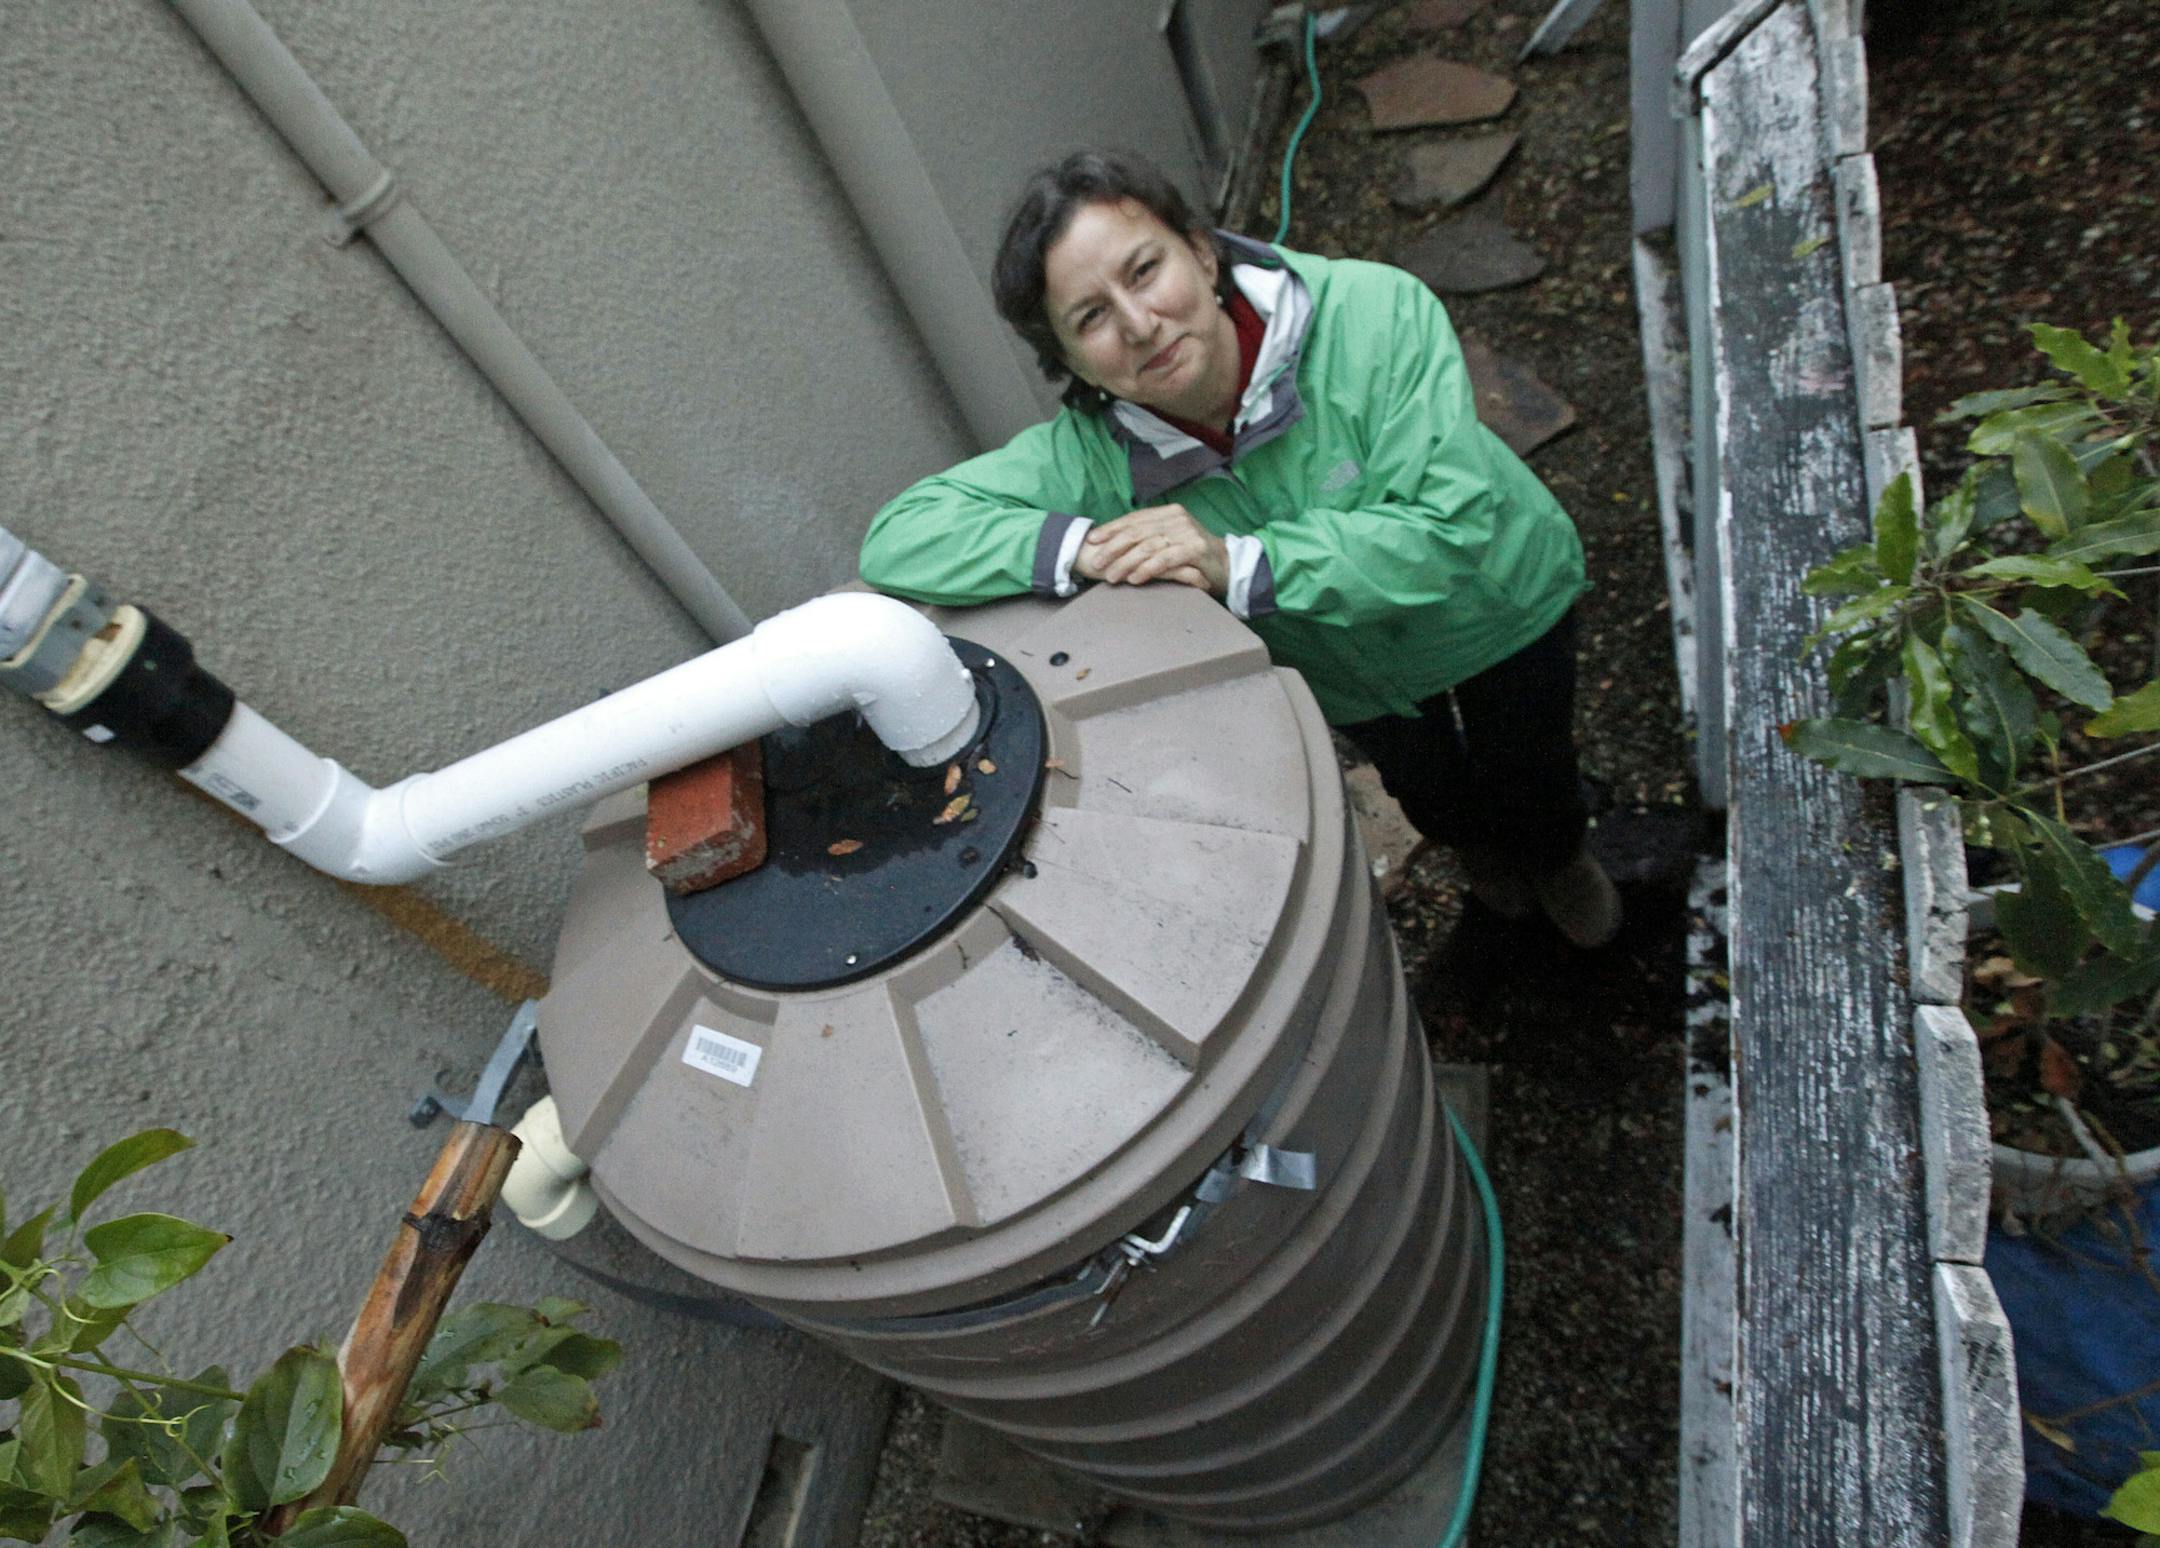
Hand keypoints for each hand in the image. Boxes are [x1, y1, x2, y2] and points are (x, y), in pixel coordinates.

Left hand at [1074, 504, 1228, 596]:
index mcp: (1167, 512)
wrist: (1228, 566)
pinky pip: (1165, 559)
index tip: (1092, 540)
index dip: (1111, 528)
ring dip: (1126, 562)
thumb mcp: (1170, 541)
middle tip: (1097, 563)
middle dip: (1113, 548)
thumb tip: (1116, 542)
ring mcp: (1186, 532)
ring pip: (1148, 546)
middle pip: (1137, 531)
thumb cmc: (1193, 557)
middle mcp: (1176, 518)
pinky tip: (1135, 578)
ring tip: (1112, 576)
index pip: (1134, 518)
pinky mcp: (1194, 548)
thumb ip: (1149, 538)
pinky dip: (1148, 569)